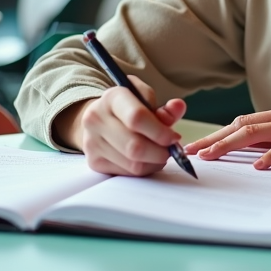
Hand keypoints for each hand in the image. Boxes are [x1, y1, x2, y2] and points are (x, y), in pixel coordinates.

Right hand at [54, 76, 187, 176]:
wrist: (99, 117)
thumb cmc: (128, 106)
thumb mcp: (145, 98)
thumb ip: (165, 107)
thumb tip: (179, 107)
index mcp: (112, 97)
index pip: (136, 118)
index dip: (160, 131)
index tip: (174, 137)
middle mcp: (96, 119)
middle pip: (134, 146)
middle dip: (160, 152)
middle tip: (171, 150)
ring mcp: (92, 142)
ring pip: (132, 163)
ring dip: (154, 163)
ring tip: (161, 154)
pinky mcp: (94, 161)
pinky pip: (126, 173)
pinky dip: (144, 169)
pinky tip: (148, 160)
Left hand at [184, 105, 270, 169]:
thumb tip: (252, 155)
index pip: (241, 123)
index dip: (217, 134)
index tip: (197, 147)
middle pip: (241, 125)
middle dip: (213, 138)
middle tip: (190, 152)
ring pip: (255, 132)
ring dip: (229, 144)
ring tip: (211, 157)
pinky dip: (270, 156)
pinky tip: (257, 167)